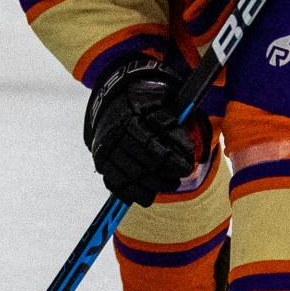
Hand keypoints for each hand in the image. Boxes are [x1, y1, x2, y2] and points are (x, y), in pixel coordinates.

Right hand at [84, 55, 210, 206]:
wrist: (115, 96)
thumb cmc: (146, 100)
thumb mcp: (161, 100)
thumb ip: (173, 123)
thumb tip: (186, 149)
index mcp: (129, 116)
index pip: (151, 145)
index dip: (172, 159)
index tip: (188, 166)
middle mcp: (114, 134)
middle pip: (141, 164)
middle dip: (165, 175)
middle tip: (180, 176)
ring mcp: (106, 149)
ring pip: (129, 176)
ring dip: (153, 186)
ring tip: (170, 184)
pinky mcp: (101, 161)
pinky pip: (115, 184)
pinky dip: (132, 193)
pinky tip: (148, 195)